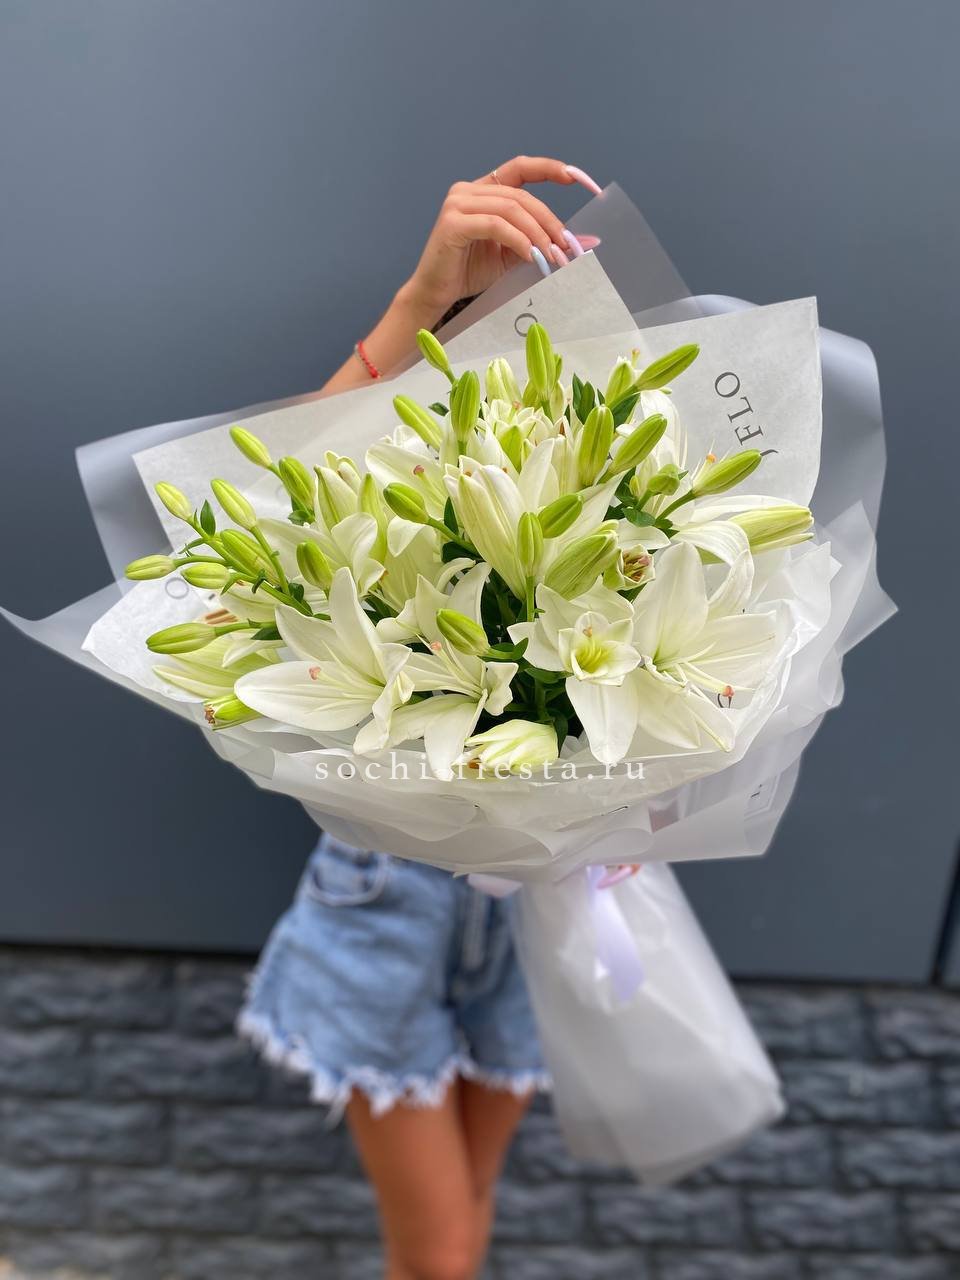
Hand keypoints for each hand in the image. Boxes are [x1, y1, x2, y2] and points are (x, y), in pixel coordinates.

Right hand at [399, 155, 601, 323]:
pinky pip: (496, 224)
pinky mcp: (453, 222)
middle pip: (522, 195)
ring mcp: (458, 202)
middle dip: (549, 222)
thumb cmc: (471, 272)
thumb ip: (544, 243)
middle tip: (567, 248)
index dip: (552, 169)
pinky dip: (519, 240)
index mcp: (484, 189)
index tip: (582, 181)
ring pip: (511, 208)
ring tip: (552, 258)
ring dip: (538, 234)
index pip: (522, 168)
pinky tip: (532, 257)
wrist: (436, 293)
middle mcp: (469, 189)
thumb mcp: (516, 254)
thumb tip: (587, 242)